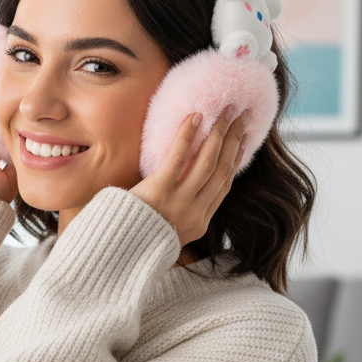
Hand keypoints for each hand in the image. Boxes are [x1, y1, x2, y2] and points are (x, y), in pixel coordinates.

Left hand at [129, 107, 248, 245]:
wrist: (118, 250)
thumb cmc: (137, 234)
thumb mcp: (169, 231)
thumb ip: (183, 213)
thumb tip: (189, 186)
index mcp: (199, 223)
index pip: (224, 185)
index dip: (236, 160)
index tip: (244, 139)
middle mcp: (194, 213)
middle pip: (222, 170)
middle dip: (234, 140)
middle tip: (241, 115)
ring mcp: (178, 202)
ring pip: (208, 162)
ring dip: (219, 134)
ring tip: (224, 111)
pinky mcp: (159, 191)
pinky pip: (177, 159)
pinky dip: (187, 136)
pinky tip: (195, 117)